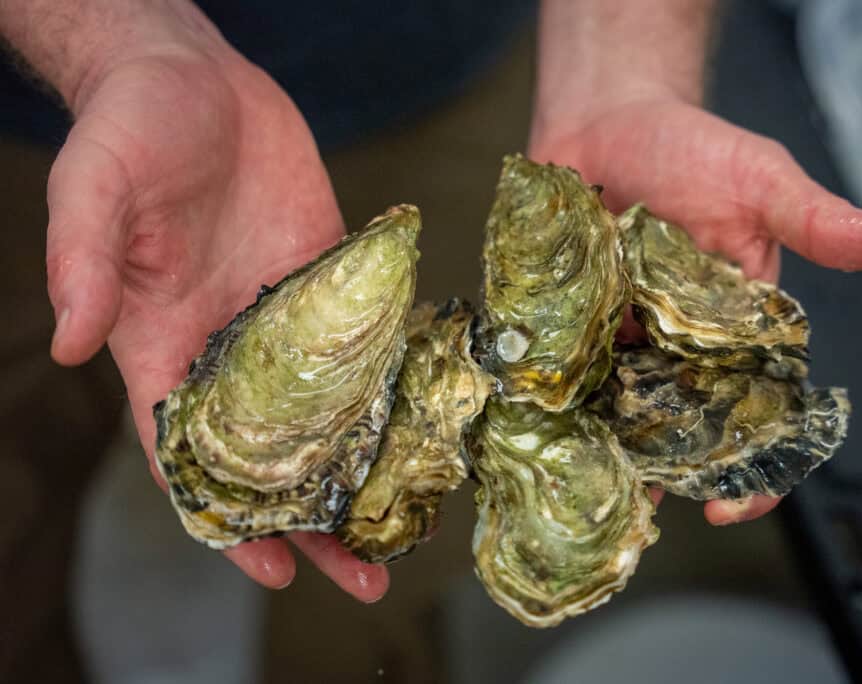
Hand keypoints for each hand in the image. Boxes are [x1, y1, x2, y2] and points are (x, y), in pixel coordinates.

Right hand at [45, 31, 387, 598]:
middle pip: (274, 456)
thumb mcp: (94, 190)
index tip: (270, 569)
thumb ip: (85, 265)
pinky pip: (363, 344)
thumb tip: (77, 347)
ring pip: (327, 413)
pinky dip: (388, 389)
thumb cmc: (130, 129)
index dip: (228, 519)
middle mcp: (230, 347)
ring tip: (406, 522)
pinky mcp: (330, 279)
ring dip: (361, 470)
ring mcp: (285, 318)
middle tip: (366, 576)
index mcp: (164, 345)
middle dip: (314, 519)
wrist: (193, 77)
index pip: (193, 456)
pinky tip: (424, 425)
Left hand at [530, 97, 861, 524]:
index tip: (732, 508)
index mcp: (736, 328)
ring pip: (614, 410)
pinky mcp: (566, 323)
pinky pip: (557, 371)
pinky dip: (548, 398)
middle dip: (663, 472)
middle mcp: (677, 345)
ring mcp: (617, 338)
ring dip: (600, 446)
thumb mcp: (759, 181)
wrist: (608, 118)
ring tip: (582, 484)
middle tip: (641, 510)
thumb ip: (815, 220)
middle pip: (677, 426)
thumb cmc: (691, 148)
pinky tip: (534, 427)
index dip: (751, 464)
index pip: (753, 408)